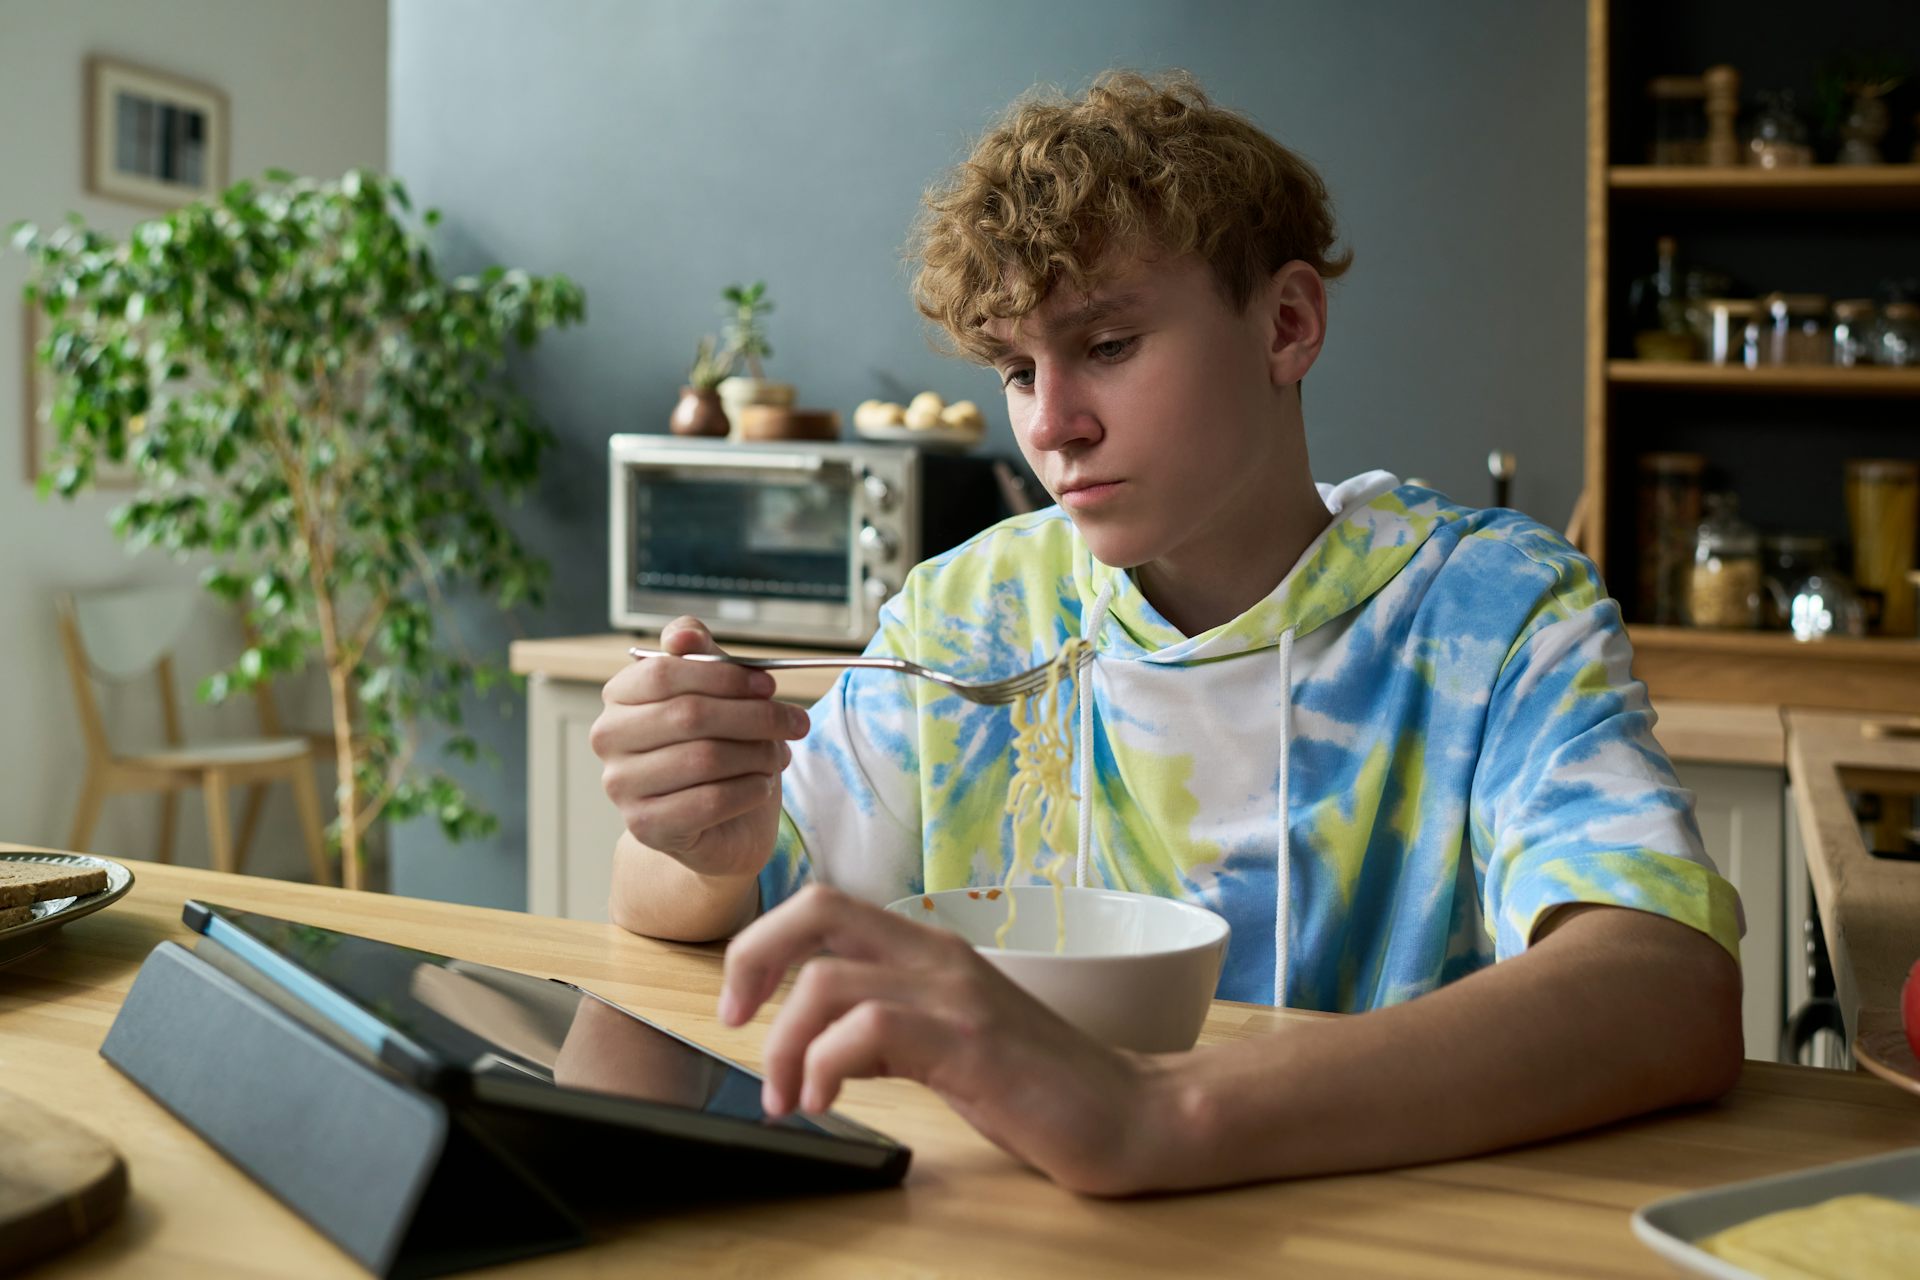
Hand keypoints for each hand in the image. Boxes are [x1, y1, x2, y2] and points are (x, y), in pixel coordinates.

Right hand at [592, 617, 810, 877]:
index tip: (768, 686)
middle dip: (754, 716)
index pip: (663, 673)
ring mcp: (622, 785)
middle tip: (796, 722)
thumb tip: (682, 635)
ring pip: (704, 758)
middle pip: (688, 715)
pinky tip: (760, 785)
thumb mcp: (717, 694)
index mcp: (620, 695)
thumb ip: (702, 657)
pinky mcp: (646, 826)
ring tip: (776, 756)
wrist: (720, 822)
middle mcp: (610, 738)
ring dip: (757, 755)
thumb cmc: (718, 747)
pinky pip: (710, 801)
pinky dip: (749, 790)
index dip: (724, 676)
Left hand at [719, 884, 1165, 1195]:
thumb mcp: (947, 1045)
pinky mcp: (971, 1043)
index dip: (764, 942)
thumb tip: (821, 1041)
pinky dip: (826, 1066)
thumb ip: (887, 1028)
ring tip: (790, 1097)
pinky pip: (869, 1030)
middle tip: (733, 1022)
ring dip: (785, 1044)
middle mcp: (939, 956)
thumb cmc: (1039, 1085)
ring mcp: (957, 996)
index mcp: (931, 950)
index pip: (825, 905)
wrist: (1131, 1116)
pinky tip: (826, 1102)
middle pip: (817, 909)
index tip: (740, 1004)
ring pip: (828, 979)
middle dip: (752, 959)